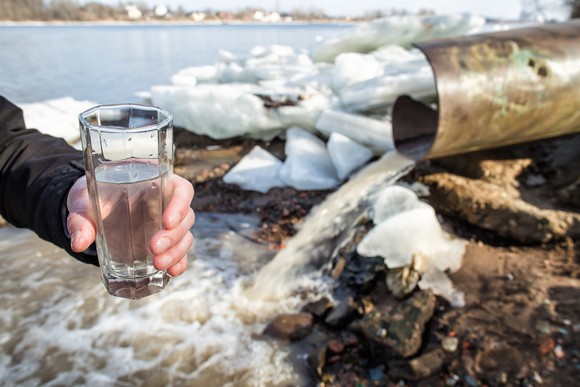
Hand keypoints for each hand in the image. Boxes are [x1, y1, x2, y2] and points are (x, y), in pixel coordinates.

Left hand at [66, 174, 194, 276]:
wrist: (89, 210)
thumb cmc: (91, 198)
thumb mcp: (83, 203)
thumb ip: (81, 220)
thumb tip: (79, 243)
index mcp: (156, 184)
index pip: (182, 190)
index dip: (180, 205)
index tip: (167, 221)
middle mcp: (167, 203)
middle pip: (186, 217)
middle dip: (173, 236)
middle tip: (154, 248)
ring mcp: (167, 225)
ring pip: (185, 236)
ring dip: (176, 251)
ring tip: (158, 264)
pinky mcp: (165, 242)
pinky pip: (180, 252)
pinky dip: (179, 262)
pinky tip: (172, 271)